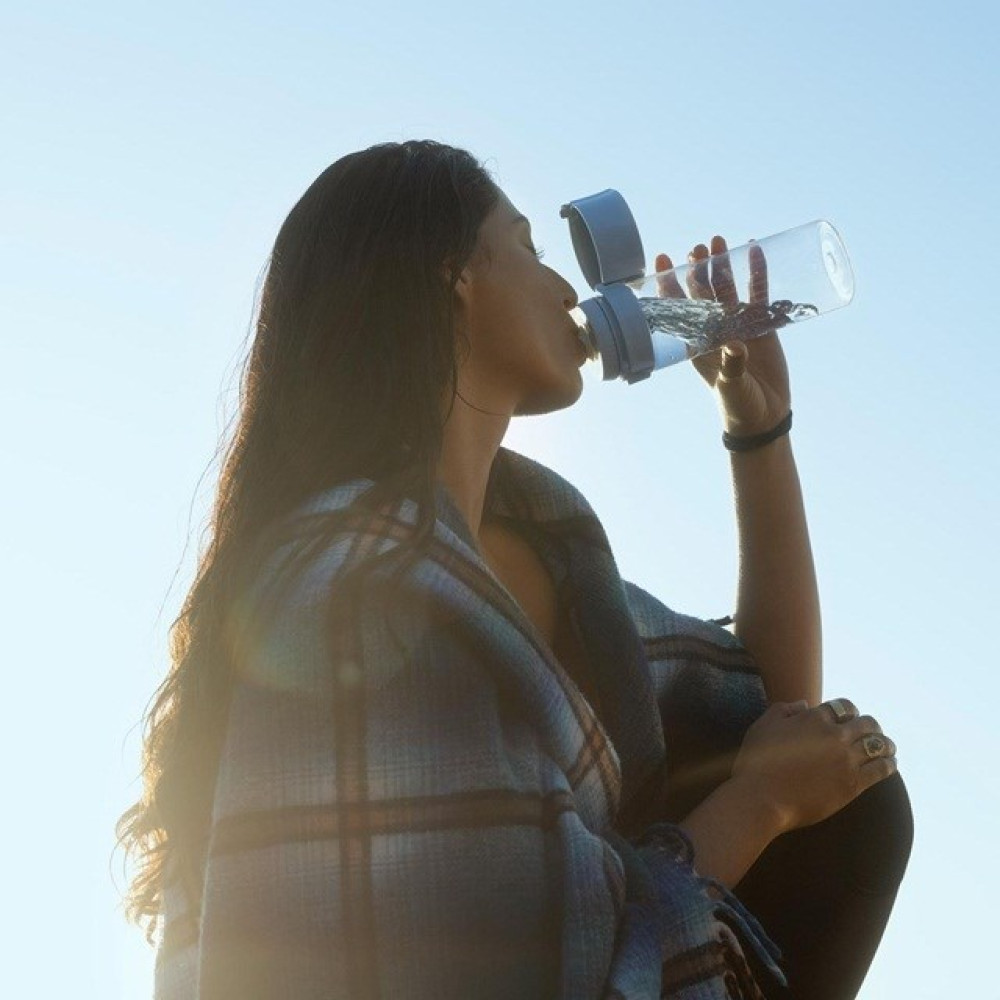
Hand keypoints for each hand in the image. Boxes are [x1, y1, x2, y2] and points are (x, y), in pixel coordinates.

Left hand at [655, 236, 791, 436]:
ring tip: (719, 241)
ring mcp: (737, 324)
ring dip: (723, 265)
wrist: (763, 416)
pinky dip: (756, 273)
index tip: (663, 260)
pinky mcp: (761, 325)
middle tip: (697, 247)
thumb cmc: (738, 404)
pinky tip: (755, 251)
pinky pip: (758, 294)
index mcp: (697, 342)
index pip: (679, 307)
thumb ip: (731, 367)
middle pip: (703, 292)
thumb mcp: (730, 387)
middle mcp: (714, 329)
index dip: (670, 284)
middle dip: (698, 269)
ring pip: (728, 287)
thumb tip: (735, 345)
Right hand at [730, 699, 898, 832]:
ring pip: (878, 744)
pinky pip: (881, 769)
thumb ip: (785, 710)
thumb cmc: (757, 762)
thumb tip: (805, 705)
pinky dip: (888, 764)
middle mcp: (835, 735)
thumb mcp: (763, 725)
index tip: (850, 718)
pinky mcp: (853, 784)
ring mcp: (846, 760)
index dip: (849, 711)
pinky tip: (889, 764)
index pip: (844, 706)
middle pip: (867, 723)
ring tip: (887, 748)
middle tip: (872, 732)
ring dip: (885, 744)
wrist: (762, 797)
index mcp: (814, 718)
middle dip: (871, 726)